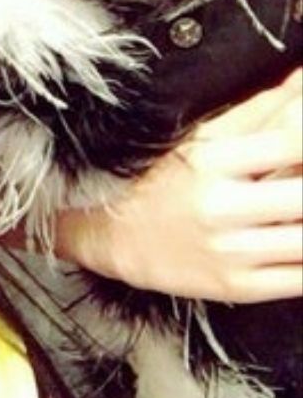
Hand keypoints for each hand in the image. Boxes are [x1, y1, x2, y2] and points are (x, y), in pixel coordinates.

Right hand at [53, 69, 301, 300]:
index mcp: (211, 159)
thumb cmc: (163, 179)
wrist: (114, 237)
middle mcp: (220, 206)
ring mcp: (230, 251)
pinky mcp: (238, 287)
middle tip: (301, 177)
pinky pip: (300, 278)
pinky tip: (299, 237)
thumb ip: (261, 109)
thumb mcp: (203, 138)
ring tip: (300, 206)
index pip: (290, 143)